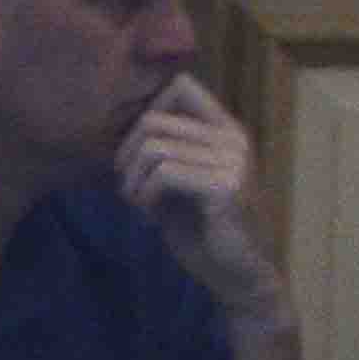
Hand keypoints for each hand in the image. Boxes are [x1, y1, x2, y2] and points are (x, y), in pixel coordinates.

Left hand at [115, 75, 285, 315]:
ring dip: (132, 181)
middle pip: (153, 119)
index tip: (134, 155)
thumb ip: (161, 155)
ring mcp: (232, 161)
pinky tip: (149, 216)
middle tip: (128, 189)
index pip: (180, 85)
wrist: (237, 274)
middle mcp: (232, 138)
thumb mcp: (177, 185)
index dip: (143, 113)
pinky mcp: (225, 188)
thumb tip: (121, 135)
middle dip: (125, 155)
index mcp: (224, 130)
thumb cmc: (203, 231)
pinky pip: (165, 174)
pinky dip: (144, 196)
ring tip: (138, 204)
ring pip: (154, 148)